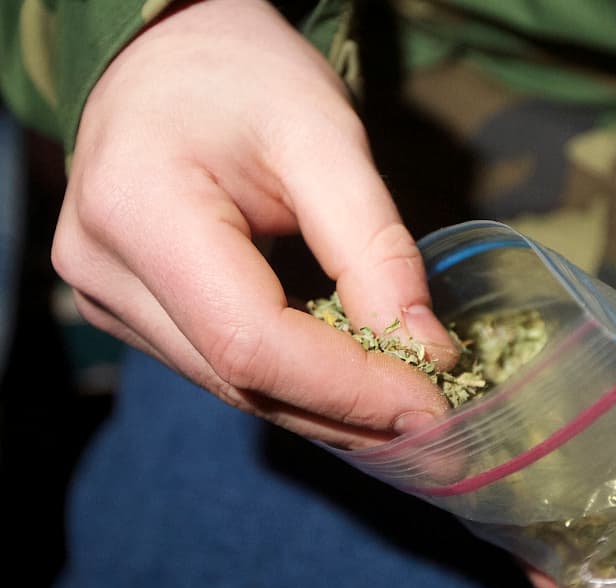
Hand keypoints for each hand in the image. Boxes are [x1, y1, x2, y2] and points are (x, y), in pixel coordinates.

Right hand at [52, 0, 457, 447]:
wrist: (169, 57)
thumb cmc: (244, 75)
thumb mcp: (325, 139)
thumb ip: (374, 248)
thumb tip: (426, 353)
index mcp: (139, 212)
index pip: (252, 341)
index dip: (348, 388)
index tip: (432, 406)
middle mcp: (105, 271)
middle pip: (240, 379)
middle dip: (347, 411)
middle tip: (438, 432)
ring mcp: (107, 297)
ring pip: (232, 386)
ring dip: (325, 406)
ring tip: (406, 412)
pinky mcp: (129, 309)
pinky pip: (221, 367)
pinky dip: (294, 382)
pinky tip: (353, 384)